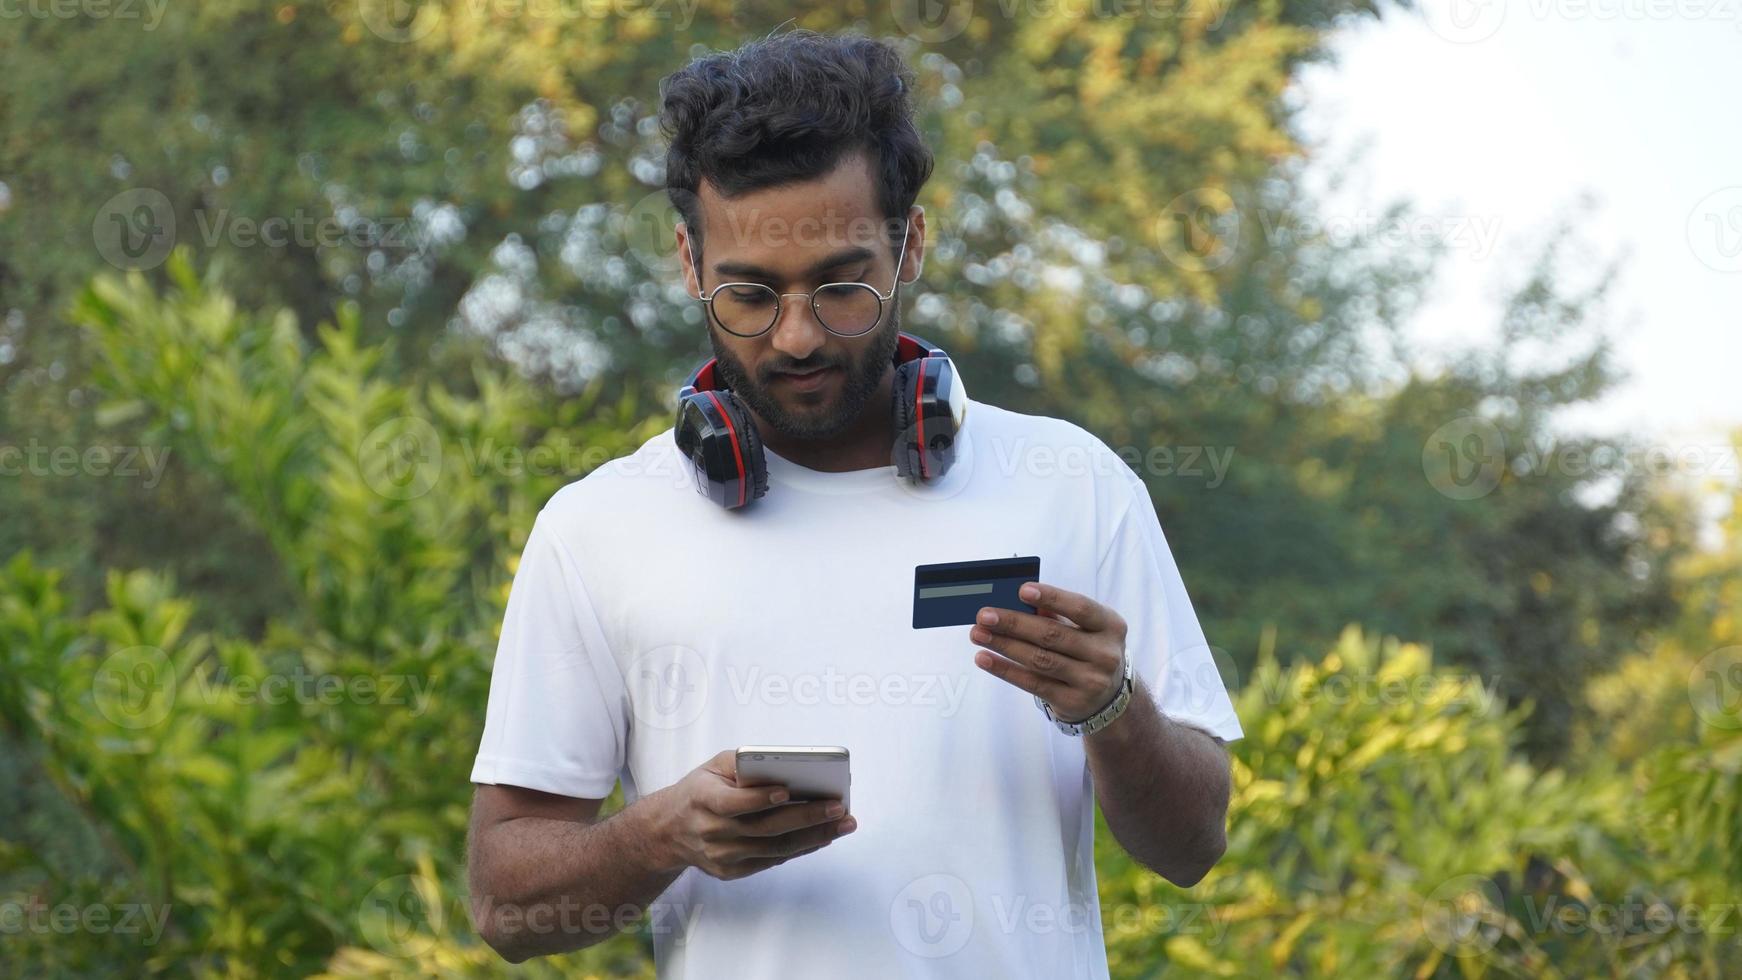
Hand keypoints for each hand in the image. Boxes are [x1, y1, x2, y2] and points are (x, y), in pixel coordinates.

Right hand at [653, 749, 856, 880]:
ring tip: (843, 823)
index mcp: (701, 799)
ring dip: (813, 837)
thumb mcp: (712, 767)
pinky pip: (771, 861)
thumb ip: (743, 762)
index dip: (759, 799)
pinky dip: (800, 849)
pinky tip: (823, 837)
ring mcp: (721, 856)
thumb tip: (786, 766)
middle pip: (763, 828)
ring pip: (773, 849)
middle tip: (839, 807)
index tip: (787, 791)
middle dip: (806, 818)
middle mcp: (710, 831)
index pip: (732, 802)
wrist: (668, 831)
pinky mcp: (731, 871)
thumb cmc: (700, 790)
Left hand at [970, 581, 1127, 723]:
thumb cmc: (1087, 650)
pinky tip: (985, 658)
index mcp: (1111, 626)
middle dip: (1013, 623)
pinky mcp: (1073, 702)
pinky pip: (1032, 683)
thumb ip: (1056, 615)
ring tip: (978, 634)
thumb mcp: (1084, 629)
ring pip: (1039, 660)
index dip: (1051, 597)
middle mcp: (1105, 654)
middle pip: (1052, 635)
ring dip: (1004, 645)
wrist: (1108, 697)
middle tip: (983, 615)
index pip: (1080, 608)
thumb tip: (1016, 601)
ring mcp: (1091, 681)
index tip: (1021, 590)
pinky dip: (1005, 670)